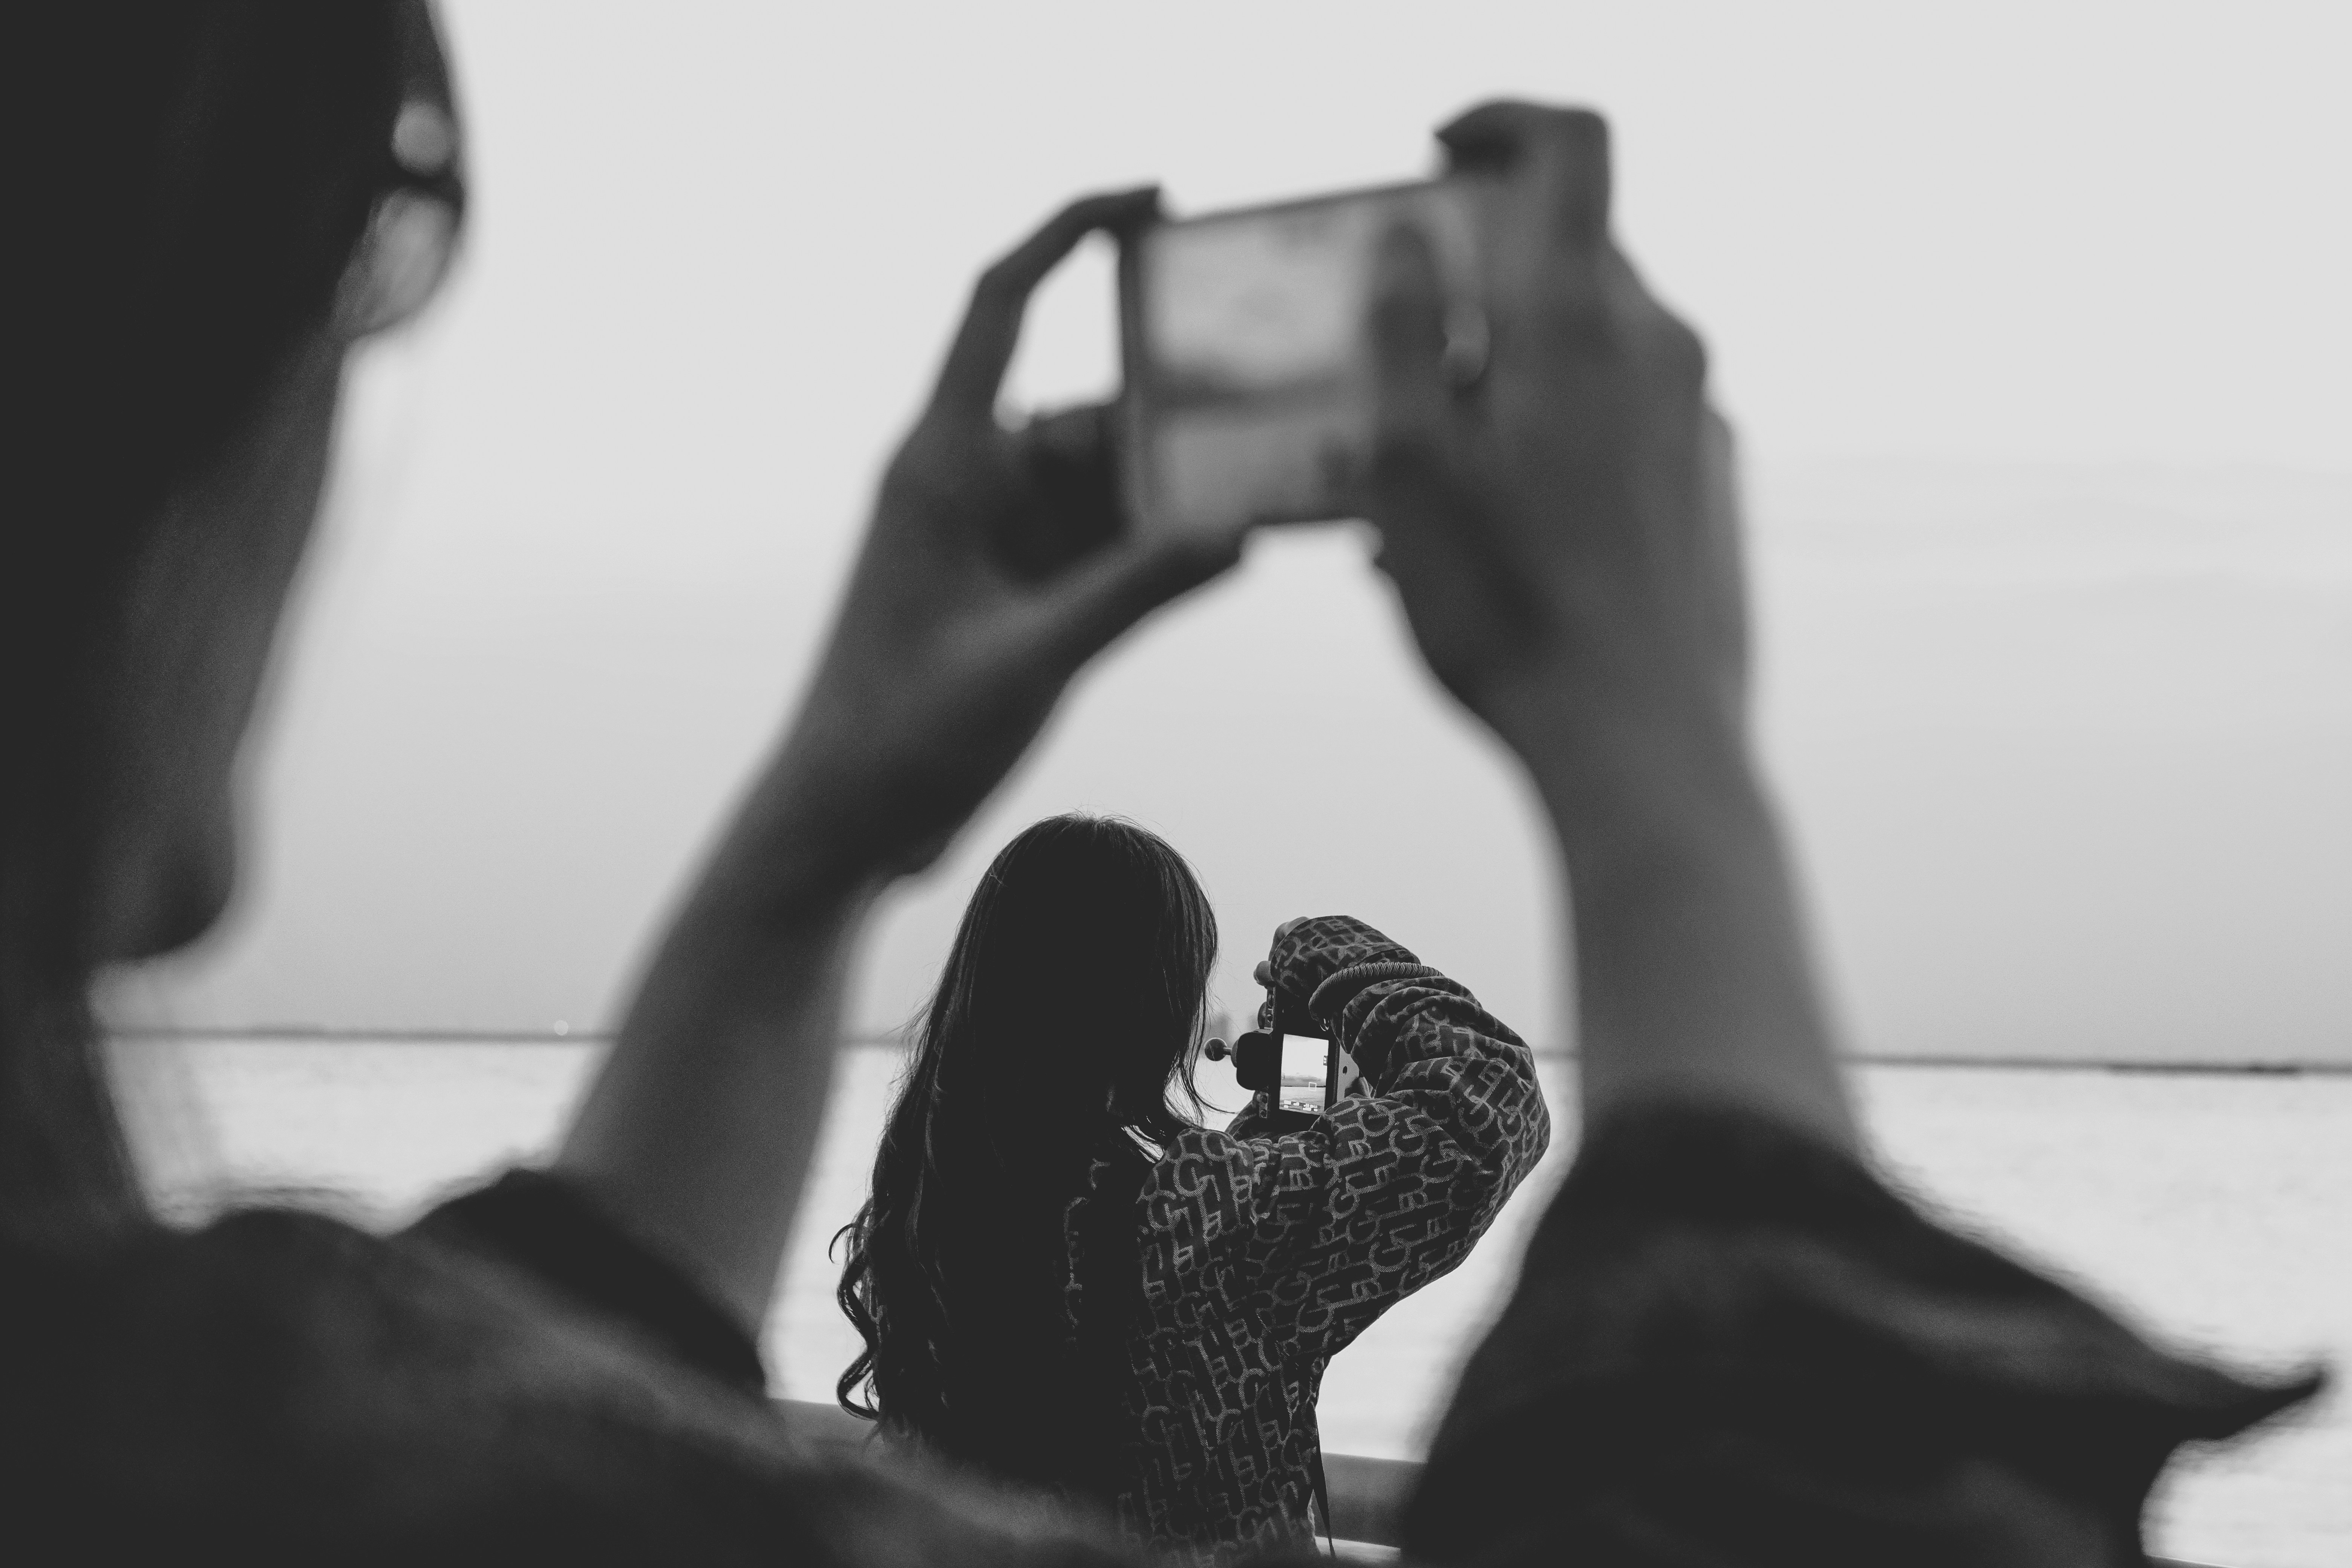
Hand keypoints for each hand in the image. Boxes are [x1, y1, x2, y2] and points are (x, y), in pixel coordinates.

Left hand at [764, 191, 1240, 886]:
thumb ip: (1137, 591)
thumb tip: (1238, 531)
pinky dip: (1149, 548)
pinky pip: (1098, 541)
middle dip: (1166, 427)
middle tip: (1260, 441)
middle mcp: (966, 481)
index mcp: (942, 463)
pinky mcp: (1012, 585)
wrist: (844, 822)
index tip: (1147, 199)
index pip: (1004, 304)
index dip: (1068, 232)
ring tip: (1249, 518)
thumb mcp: (1035, 657)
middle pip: (1086, 411)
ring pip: (1102, 482)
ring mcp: (991, 535)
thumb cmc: (902, 732)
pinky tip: (1212, 562)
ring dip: (1166, 500)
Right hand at [1364, 102, 1746, 752]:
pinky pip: (1618, 417)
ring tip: (1427, 485)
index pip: (1569, 143)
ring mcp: (1696, 413)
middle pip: (1563, 254)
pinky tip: (1494, 534)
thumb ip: (1394, 331)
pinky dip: (1549, 437)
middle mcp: (1658, 345)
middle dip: (1470, 283)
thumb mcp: (1405, 466)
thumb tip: (1404, 235)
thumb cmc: (1507, 612)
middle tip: (1389, 362)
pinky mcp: (1710, 478)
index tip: (1439, 147)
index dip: (1501, 118)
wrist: (1640, 743)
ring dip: (1499, 379)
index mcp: (1579, 320)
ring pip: (1583, 348)